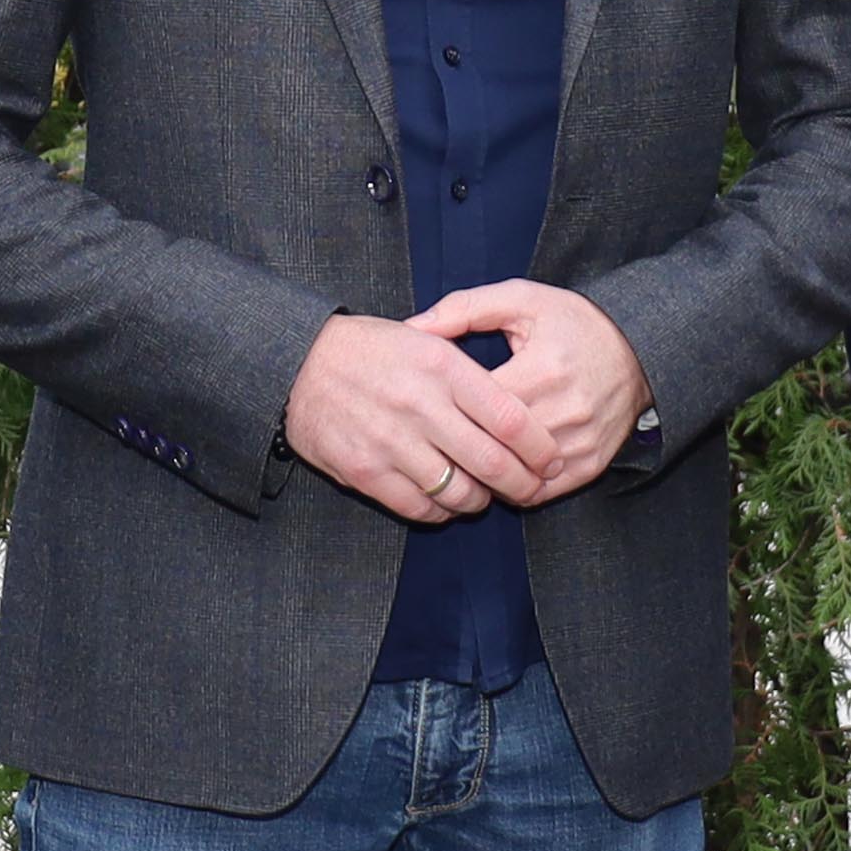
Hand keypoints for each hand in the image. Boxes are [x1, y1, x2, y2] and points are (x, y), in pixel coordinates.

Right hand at [286, 310, 540, 522]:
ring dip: (480, 501)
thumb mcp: (426, 339)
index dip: (540, 448)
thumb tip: (521, 412)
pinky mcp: (365, 471)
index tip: (550, 459)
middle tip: (532, 490)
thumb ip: (471, 373)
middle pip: (493, 463)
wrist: (299, 364)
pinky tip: (445, 502)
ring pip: (459, 492)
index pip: (511, 418)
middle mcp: (421, 405)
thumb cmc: (371, 350)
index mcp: (443, 367)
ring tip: (483, 495)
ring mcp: (391, 441)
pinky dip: (441, 512)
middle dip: (523, 485)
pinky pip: (419, 508)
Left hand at [406, 280, 650, 505]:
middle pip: (493, 449)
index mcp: (541, 370)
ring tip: (463, 459)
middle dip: (459, 448)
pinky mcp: (591, 464)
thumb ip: (463, 309)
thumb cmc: (573, 322)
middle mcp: (564, 411)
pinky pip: (542, 493)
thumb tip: (412, 328)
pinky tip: (498, 471)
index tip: (426, 407)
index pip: (476, 408)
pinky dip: (516, 488)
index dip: (445, 412)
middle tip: (434, 441)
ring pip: (515, 478)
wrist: (638, 349)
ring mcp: (579, 443)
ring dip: (486, 474)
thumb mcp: (521, 300)